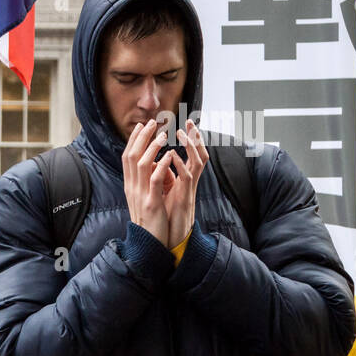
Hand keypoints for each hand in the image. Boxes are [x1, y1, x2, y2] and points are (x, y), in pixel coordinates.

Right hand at [122, 119, 172, 243]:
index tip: (142, 126)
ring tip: (163, 134)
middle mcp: (131, 187)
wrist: (147, 243)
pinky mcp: (151, 203)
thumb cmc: (149, 221)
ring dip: (152, 147)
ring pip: (141, 164)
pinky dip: (162, 166)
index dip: (133, 140)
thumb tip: (150, 165)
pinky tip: (170, 155)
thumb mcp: (144, 198)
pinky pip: (154, 180)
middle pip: (131, 156)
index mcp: (130, 185)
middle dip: (141, 137)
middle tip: (152, 122)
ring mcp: (140, 195)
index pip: (127, 157)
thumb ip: (145, 182)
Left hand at [166, 120, 208, 247]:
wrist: (171, 234)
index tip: (184, 124)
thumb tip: (155, 162)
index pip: (191, 154)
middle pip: (199, 154)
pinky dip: (180, 165)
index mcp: (184, 177)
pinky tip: (172, 155)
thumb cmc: (169, 212)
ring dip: (190, 146)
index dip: (190, 140)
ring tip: (182, 132)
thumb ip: (164, 175)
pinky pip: (186, 177)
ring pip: (197, 162)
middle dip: (196, 137)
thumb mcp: (165, 189)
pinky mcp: (185, 195)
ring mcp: (189, 187)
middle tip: (190, 121)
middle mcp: (190, 180)